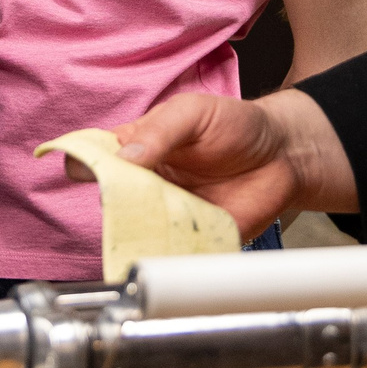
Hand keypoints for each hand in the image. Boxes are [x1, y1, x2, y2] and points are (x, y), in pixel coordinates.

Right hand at [104, 90, 358, 239]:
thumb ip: (159, 130)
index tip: (90, 171)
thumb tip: (123, 157)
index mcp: (133, 148)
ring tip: (168, 216)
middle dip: (116, 204)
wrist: (282, 157)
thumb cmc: (235, 126)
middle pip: (107, 202)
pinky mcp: (190, 239)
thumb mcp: (194, 112)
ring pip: (135, 233)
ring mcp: (164, 215)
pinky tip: (184, 240)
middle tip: (142, 194)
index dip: (83, 165)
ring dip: (142, 231)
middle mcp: (141, 185)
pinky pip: (169, 254)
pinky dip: (171, 255)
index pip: (90, 158)